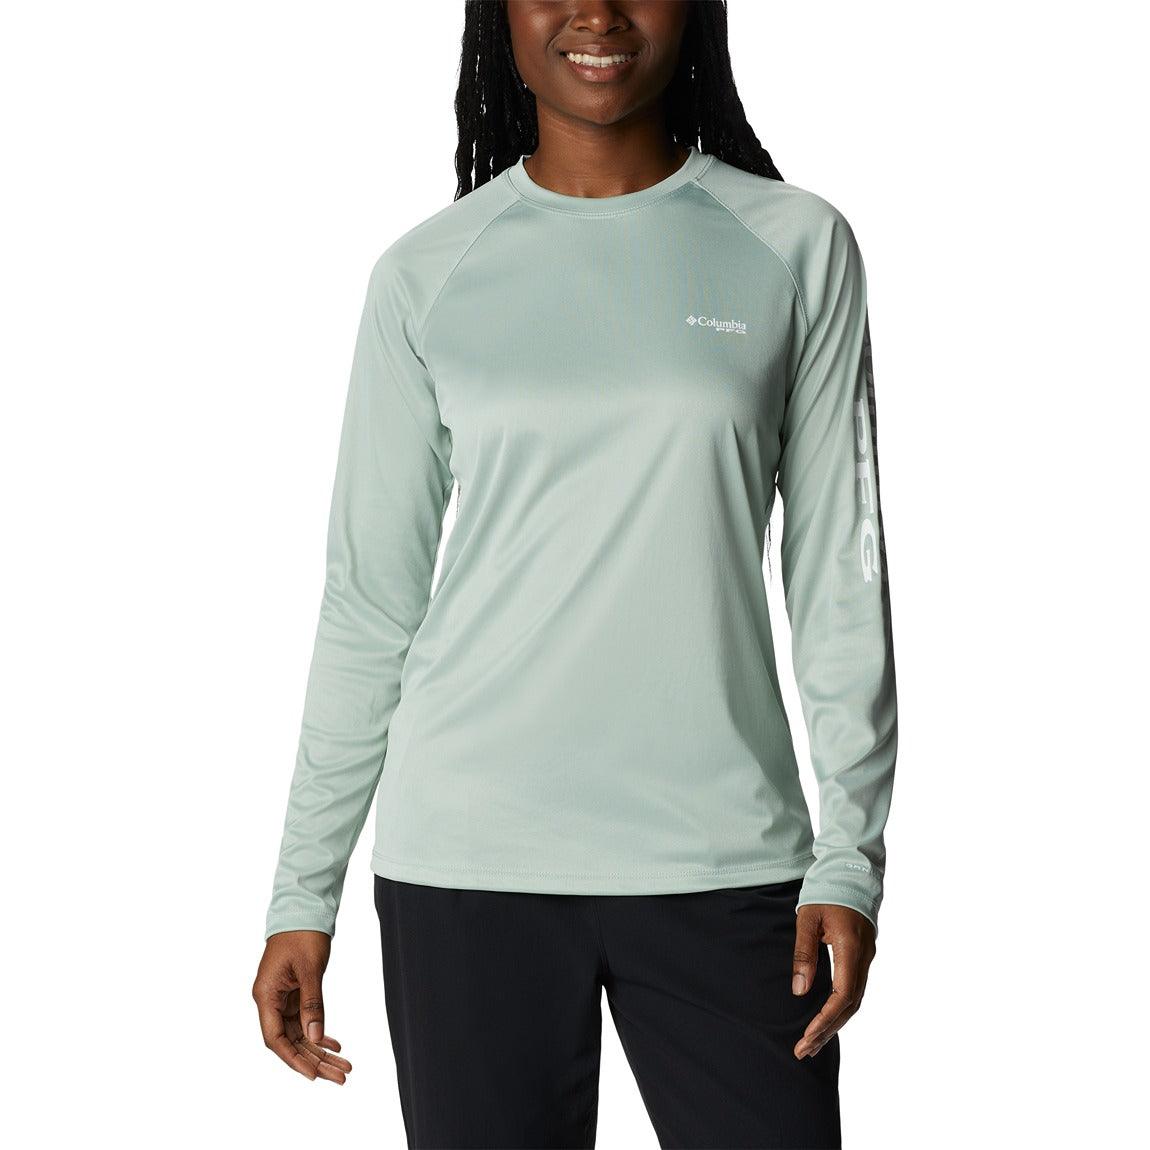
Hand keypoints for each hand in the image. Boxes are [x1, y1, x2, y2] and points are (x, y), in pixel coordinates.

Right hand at [252, 930, 352, 1082]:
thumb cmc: (302, 934)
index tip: (313, 1075)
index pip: (276, 1038)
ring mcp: (282, 998)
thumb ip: (312, 1003)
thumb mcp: (310, 969)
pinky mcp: (294, 993)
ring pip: (300, 1033)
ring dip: (320, 1050)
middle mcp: (270, 1000)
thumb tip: (315, 1038)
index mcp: (266, 995)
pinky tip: (336, 1044)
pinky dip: (320, 1032)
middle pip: (291, 1041)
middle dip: (314, 1060)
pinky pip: (305, 1020)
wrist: (303, 908)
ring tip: (344, 1066)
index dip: (294, 1059)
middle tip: (341, 1076)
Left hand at [790, 903, 875, 1059]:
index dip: (824, 1020)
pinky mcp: (862, 956)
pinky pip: (854, 990)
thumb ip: (804, 953)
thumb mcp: (808, 918)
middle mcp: (864, 958)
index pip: (842, 997)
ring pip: (854, 1001)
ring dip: (834, 1023)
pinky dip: (840, 1009)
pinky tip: (825, 1019)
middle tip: (803, 1051)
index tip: (806, 1037)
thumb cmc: (827, 890)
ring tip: (812, 1043)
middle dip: (827, 1030)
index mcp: (852, 949)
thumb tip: (799, 990)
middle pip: (850, 1006)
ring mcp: (866, 958)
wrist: (851, 871)